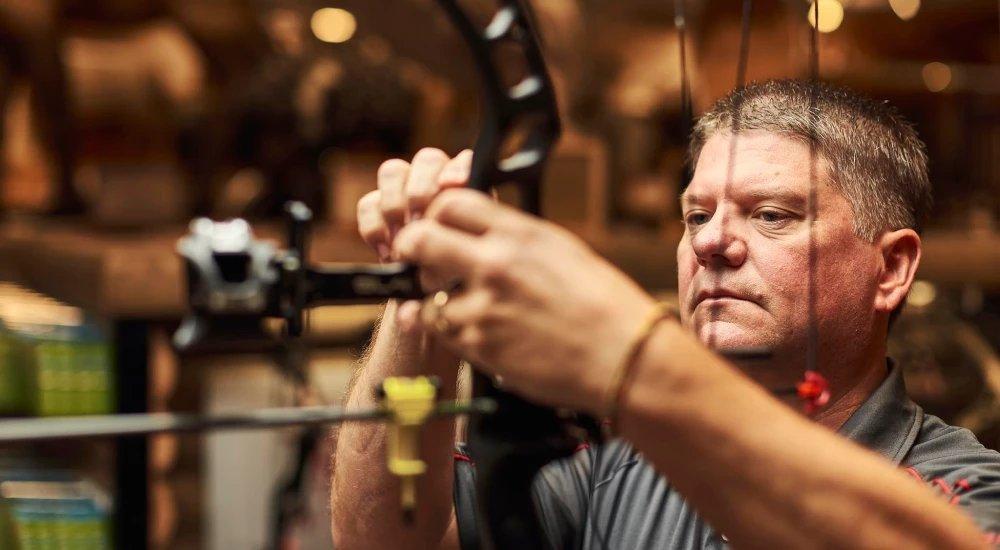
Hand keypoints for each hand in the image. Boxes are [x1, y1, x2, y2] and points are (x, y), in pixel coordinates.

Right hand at [354, 148, 471, 377]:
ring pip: (393, 171)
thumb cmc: (469, 297)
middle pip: (427, 159)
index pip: (466, 163)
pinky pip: (368, 203)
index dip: (457, 169)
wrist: (437, 323)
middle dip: (421, 184)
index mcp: (474, 198)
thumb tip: (461, 234)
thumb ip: (470, 246)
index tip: (453, 186)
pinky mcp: (380, 220)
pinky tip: (384, 249)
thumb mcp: (480, 272)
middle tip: (420, 213)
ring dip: (395, 200)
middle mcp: (439, 192)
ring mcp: (407, 202)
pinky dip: (372, 223)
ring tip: (401, 234)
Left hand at [392, 189, 657, 414]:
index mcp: (519, 233)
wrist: (624, 356)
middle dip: (413, 250)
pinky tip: (477, 330)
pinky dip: (451, 331)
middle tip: (420, 262)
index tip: (438, 227)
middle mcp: (495, 263)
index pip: (450, 203)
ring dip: (436, 300)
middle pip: (420, 240)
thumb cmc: (603, 304)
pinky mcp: (479, 346)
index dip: (437, 215)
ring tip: (465, 307)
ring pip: (426, 295)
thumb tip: (479, 233)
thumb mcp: (561, 249)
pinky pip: (442, 331)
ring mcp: (483, 307)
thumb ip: (514, 237)